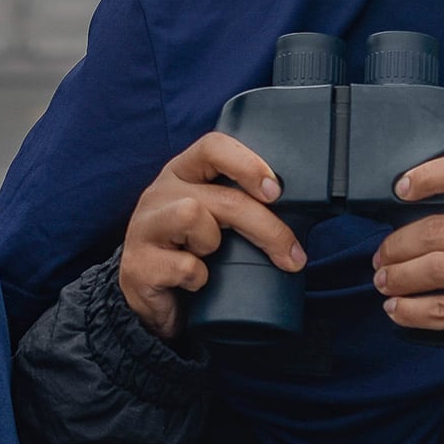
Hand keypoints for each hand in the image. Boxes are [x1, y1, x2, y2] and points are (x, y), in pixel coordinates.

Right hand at [120, 133, 306, 340]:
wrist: (149, 296)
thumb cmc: (190, 250)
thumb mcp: (214, 219)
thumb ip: (242, 204)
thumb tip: (305, 211)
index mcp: (184, 173)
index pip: (213, 147)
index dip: (248, 163)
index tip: (276, 191)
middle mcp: (161, 191)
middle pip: (221, 196)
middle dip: (266, 227)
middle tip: (292, 255)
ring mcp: (145, 225)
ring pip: (194, 216)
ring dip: (213, 244)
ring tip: (209, 259)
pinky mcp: (138, 263)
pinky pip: (182, 265)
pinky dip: (196, 278)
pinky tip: (193, 283)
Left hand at [372, 153, 443, 390]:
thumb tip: (409, 211)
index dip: (430, 175)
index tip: (401, 188)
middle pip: (438, 230)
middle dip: (398, 246)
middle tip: (382, 258)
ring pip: (435, 269)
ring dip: (398, 277)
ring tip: (385, 282)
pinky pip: (441, 309)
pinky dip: (410, 310)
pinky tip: (397, 309)